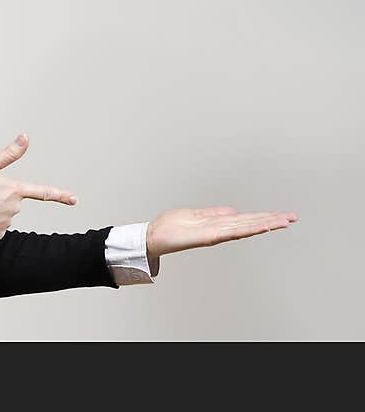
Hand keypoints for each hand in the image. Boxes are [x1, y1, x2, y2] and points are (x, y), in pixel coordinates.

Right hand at [0, 133, 76, 241]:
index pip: (42, 192)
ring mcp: (5, 224)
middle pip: (13, 201)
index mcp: (13, 189)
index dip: (60, 195)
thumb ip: (9, 153)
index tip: (74, 199)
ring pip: (4, 214)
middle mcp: (13, 208)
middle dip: (0, 197)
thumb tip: (25, 137)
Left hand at [146, 206, 298, 258]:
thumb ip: (214, 213)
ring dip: (265, 224)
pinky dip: (245, 229)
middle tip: (294, 217)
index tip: (283, 214)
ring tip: (284, 221)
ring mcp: (215, 233)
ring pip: (244, 227)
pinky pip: (229, 232)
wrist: (154, 236)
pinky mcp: (207, 236)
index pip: (246, 218)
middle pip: (250, 223)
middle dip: (272, 220)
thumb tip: (232, 211)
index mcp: (218, 223)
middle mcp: (220, 229)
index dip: (265, 216)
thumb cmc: (171, 227)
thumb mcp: (195, 214)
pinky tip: (258, 226)